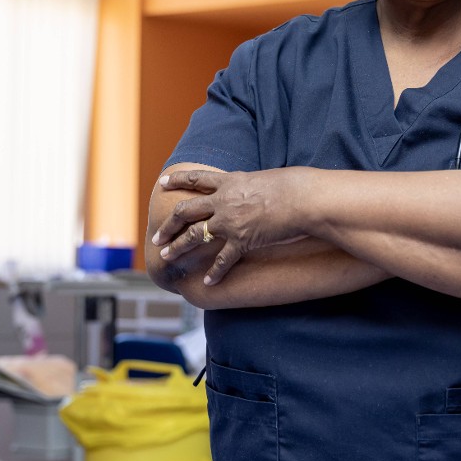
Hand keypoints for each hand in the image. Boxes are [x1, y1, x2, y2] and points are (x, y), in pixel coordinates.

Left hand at [151, 167, 313, 285]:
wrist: (303, 199)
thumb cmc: (293, 186)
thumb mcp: (265, 178)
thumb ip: (251, 186)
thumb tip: (253, 188)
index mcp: (230, 182)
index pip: (197, 179)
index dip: (178, 181)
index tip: (163, 184)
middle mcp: (224, 201)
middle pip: (185, 211)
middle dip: (169, 224)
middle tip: (157, 236)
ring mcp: (230, 221)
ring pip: (194, 235)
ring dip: (177, 246)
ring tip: (166, 256)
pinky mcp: (242, 240)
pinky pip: (223, 260)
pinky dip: (215, 272)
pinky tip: (208, 282)